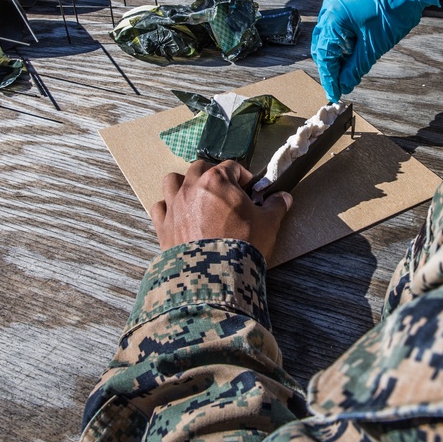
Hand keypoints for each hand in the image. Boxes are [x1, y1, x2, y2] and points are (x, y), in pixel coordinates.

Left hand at [152, 160, 292, 261]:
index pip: (232, 166)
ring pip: (173, 180)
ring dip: (185, 184)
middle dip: (213, 175)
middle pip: (200, 168)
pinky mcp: (163, 225)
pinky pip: (159, 207)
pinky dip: (168, 207)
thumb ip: (276, 206)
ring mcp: (175, 205)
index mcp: (218, 180)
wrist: (214, 275)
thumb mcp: (268, 224)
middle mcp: (192, 187)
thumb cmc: (242, 244)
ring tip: (197, 197)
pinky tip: (178, 216)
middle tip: (226, 192)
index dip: (243, 176)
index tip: (250, 189)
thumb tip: (284, 197)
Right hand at [311, 0, 439, 101]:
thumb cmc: (393, 11)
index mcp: (333, 18)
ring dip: (337, 56)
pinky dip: (343, 44)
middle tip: (341, 85)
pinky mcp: (345, 5)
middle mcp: (329, 9)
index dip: (329, 77)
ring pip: (329, 39)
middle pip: (322, 47)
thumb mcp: (373, 46)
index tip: (333, 94)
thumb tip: (345, 84)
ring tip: (349, 72)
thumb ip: (355, 67)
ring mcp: (336, 5)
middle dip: (331, 67)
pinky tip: (352, 56)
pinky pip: (337, 29)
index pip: (324, 55)